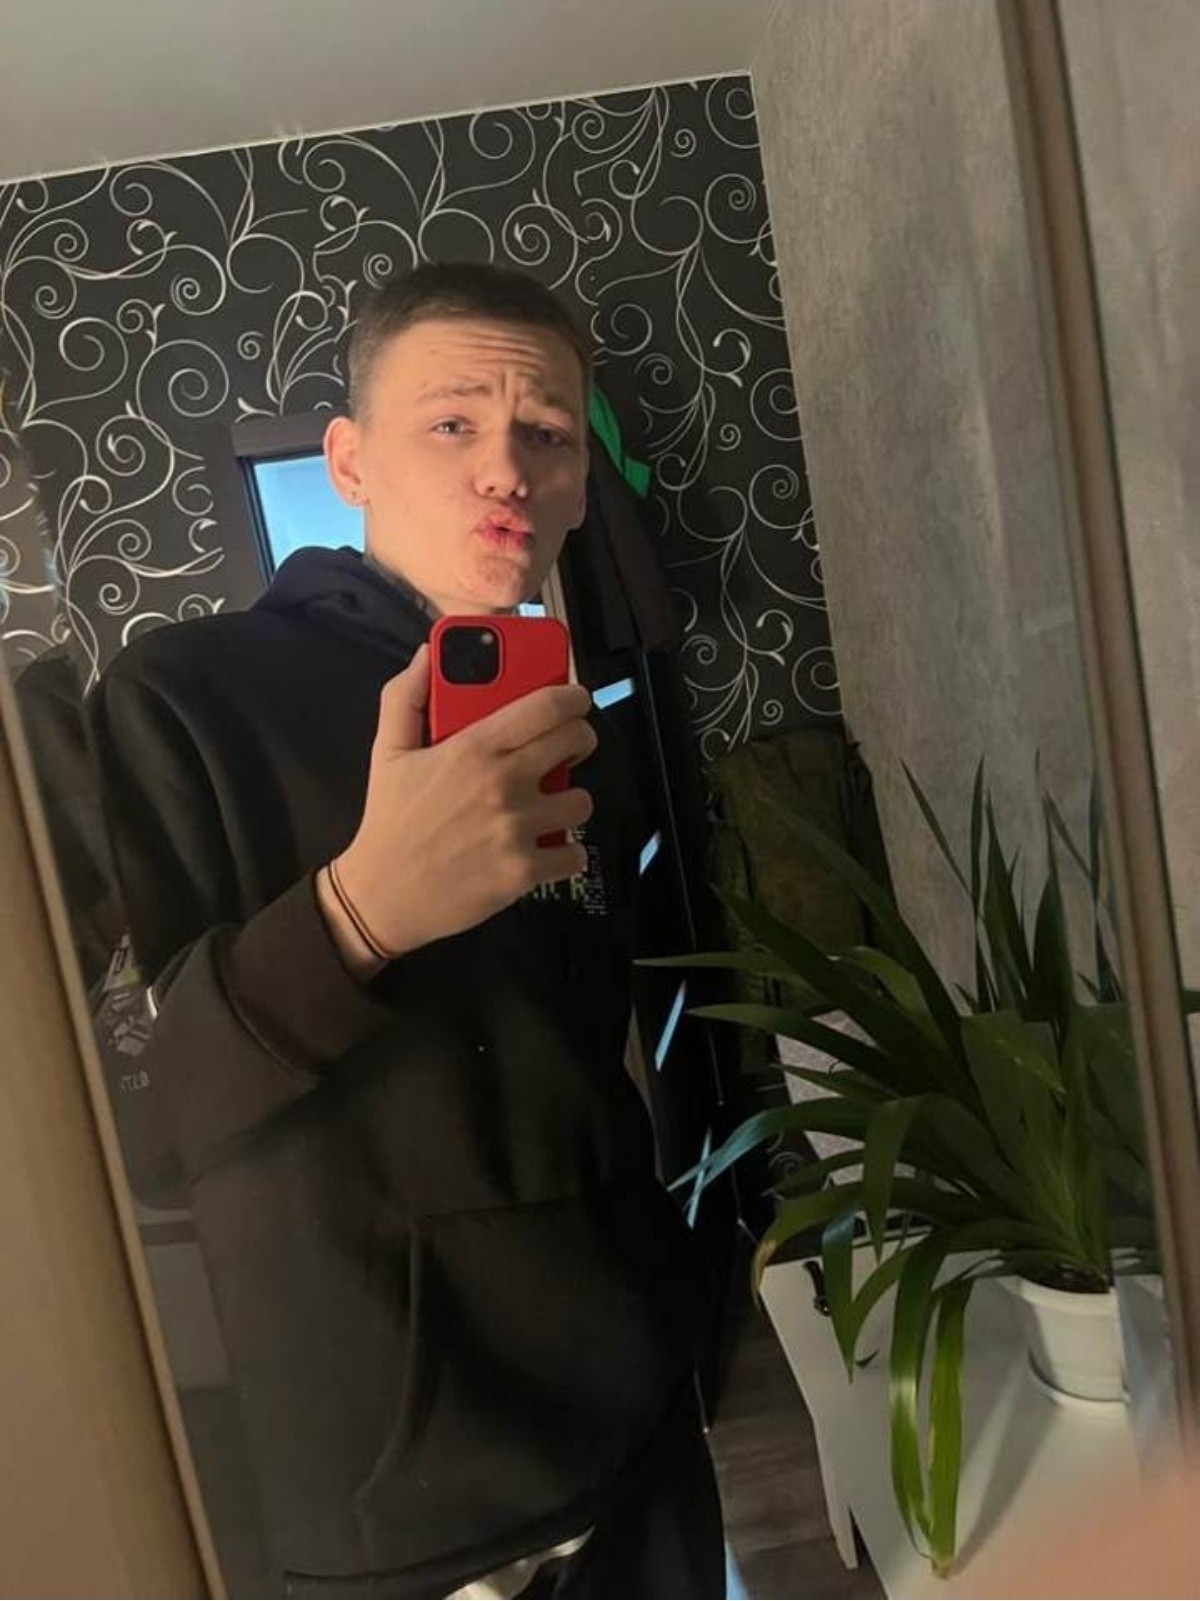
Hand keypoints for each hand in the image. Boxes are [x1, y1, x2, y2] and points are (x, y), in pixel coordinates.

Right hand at [321, 644, 596, 976]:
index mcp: (475, 748)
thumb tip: (428, 654)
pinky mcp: (525, 872)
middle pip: (576, 742)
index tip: (576, 699)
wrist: (381, 895)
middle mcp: (504, 784)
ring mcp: (518, 830)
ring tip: (549, 803)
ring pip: (582, 800)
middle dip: (579, 740)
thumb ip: (407, 696)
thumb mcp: (387, 751)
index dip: (574, 697)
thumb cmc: (389, 819)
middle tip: (566, 749)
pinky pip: (574, 854)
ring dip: (570, 799)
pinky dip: (567, 852)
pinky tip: (547, 846)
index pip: (548, 705)